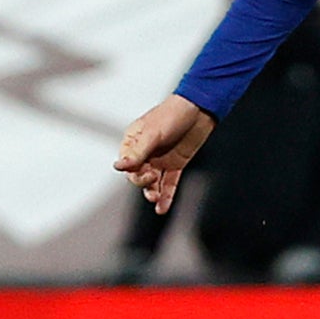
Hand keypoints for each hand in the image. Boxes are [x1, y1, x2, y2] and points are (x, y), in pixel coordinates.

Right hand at [115, 95, 213, 214]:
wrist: (200, 109)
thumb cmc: (173, 114)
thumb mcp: (154, 133)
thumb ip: (138, 152)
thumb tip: (119, 166)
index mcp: (134, 141)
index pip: (128, 164)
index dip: (133, 171)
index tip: (143, 172)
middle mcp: (146, 152)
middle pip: (138, 176)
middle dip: (144, 181)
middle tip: (152, 178)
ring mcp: (161, 160)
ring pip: (153, 183)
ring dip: (153, 193)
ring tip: (155, 200)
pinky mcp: (176, 165)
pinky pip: (169, 184)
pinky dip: (167, 196)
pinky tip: (162, 209)